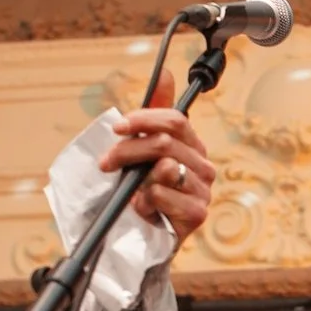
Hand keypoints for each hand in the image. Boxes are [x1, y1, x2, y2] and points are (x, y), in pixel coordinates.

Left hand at [107, 105, 216, 243]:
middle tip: (107, 162)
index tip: (118, 128)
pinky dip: (144, 201)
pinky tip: (142, 209)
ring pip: (164, 168)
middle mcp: (203, 165)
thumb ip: (153, 115)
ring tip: (130, 191)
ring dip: (137, 179)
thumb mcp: (143, 151)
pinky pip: (163, 194)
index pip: (175, 120)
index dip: (144, 120)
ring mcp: (203, 190)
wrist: (143, 238)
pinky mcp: (197, 213)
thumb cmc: (143, 192)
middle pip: (165, 143)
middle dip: (128, 150)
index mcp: (192, 146)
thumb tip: (165, 72)